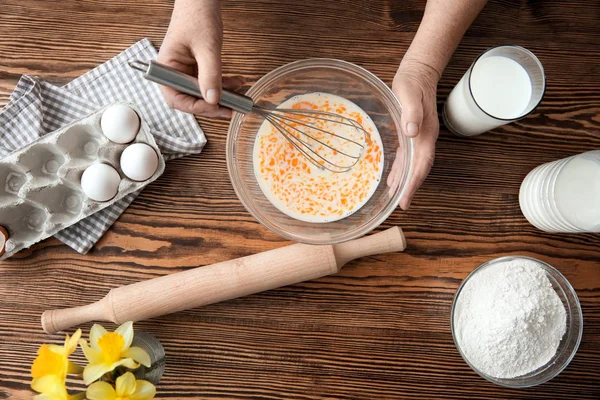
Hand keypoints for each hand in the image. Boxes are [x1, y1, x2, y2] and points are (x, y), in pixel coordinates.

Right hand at [158, 0, 243, 117]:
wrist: (201, 0)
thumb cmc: (197, 16)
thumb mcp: (207, 48)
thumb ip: (210, 75)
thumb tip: (213, 100)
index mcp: (166, 67)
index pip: (176, 98)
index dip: (195, 107)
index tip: (215, 107)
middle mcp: (174, 71)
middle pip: (189, 99)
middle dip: (211, 105)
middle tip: (231, 108)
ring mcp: (186, 70)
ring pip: (202, 93)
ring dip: (221, 96)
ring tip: (239, 96)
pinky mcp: (197, 67)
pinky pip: (209, 82)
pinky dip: (223, 85)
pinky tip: (237, 82)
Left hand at [388, 59, 439, 209]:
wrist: (419, 72)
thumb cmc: (412, 82)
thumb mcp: (409, 93)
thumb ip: (412, 112)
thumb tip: (412, 132)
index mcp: (425, 132)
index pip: (421, 163)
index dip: (413, 182)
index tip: (406, 197)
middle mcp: (425, 138)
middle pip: (420, 168)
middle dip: (411, 187)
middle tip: (402, 205)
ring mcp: (420, 137)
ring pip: (414, 165)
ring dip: (406, 181)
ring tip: (396, 196)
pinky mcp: (413, 134)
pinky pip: (409, 157)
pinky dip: (402, 169)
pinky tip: (394, 177)